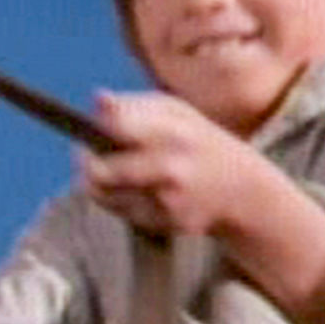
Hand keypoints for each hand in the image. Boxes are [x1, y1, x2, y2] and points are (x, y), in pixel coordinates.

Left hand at [80, 90, 259, 235]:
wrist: (242, 190)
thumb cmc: (197, 141)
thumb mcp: (176, 113)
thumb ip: (134, 106)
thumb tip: (96, 99)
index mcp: (172, 132)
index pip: (117, 126)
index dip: (95, 126)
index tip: (86, 126)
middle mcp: (170, 168)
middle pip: (99, 170)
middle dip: (85, 161)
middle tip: (82, 152)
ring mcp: (167, 200)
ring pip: (104, 194)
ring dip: (94, 182)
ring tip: (99, 169)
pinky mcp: (165, 223)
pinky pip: (121, 211)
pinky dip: (118, 199)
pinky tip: (130, 188)